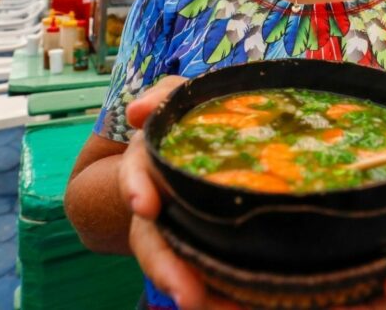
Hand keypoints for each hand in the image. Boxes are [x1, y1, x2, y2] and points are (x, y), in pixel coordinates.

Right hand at [121, 77, 238, 309]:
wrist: (223, 143)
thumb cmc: (198, 118)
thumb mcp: (182, 100)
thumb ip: (165, 96)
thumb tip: (138, 112)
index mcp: (152, 166)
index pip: (137, 178)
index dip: (137, 189)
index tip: (145, 205)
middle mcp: (162, 205)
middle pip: (155, 242)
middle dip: (167, 268)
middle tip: (188, 296)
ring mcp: (183, 230)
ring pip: (182, 267)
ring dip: (201, 294)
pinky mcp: (210, 248)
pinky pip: (212, 277)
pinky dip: (227, 297)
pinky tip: (248, 305)